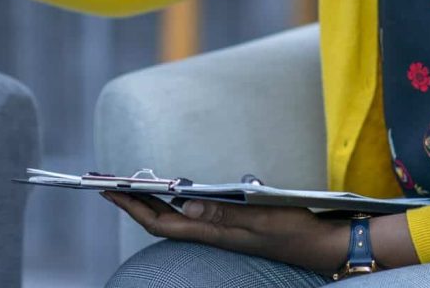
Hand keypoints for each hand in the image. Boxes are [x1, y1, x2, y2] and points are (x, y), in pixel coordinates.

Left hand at [102, 193, 347, 273]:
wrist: (320, 244)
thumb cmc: (291, 228)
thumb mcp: (256, 215)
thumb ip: (221, 211)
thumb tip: (183, 204)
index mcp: (212, 231)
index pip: (160, 222)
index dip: (133, 206)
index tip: (109, 190)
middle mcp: (211, 232)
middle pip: (163, 220)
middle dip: (134, 202)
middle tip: (109, 184)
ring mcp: (221, 230)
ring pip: (177, 217)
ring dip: (153, 203)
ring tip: (135, 186)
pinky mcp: (232, 225)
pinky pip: (194, 216)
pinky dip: (177, 203)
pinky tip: (175, 193)